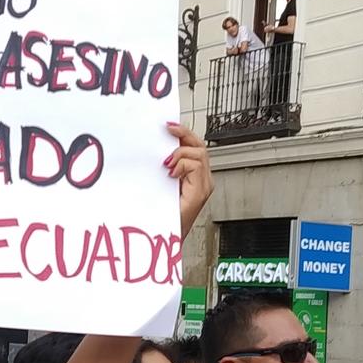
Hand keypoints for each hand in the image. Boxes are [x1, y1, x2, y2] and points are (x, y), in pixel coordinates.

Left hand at [167, 122, 213, 237]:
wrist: (165, 237)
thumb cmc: (162, 215)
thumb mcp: (162, 184)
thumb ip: (165, 168)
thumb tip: (157, 150)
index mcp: (195, 177)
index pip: (194, 147)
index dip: (184, 134)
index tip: (168, 125)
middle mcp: (204, 180)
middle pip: (200, 146)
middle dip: (184, 134)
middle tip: (168, 128)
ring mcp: (204, 186)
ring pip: (200, 153)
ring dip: (180, 153)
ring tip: (166, 162)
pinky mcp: (200, 192)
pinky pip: (197, 166)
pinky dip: (183, 164)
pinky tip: (171, 172)